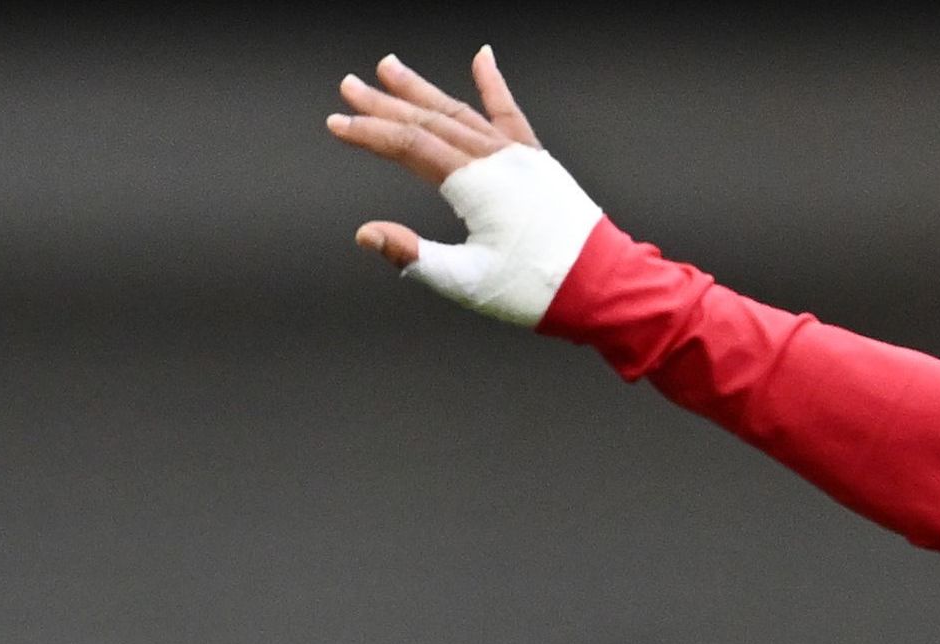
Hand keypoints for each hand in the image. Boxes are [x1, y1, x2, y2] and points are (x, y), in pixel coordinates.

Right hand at [328, 50, 601, 327]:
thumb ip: (415, 257)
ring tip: (391, 67)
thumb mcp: (468, 281)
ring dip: (423, 90)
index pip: (408, 146)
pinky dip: (494, 85)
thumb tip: (368, 234)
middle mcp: (496, 161)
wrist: (605, 288)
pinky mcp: (538, 163)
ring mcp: (519, 157)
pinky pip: (511, 114)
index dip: (368, 133)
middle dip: (385, 103)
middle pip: (428, 121)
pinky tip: (483, 57)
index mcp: (475, 186)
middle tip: (349, 85)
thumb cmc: (538, 290)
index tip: (335, 124)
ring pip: (461, 113)